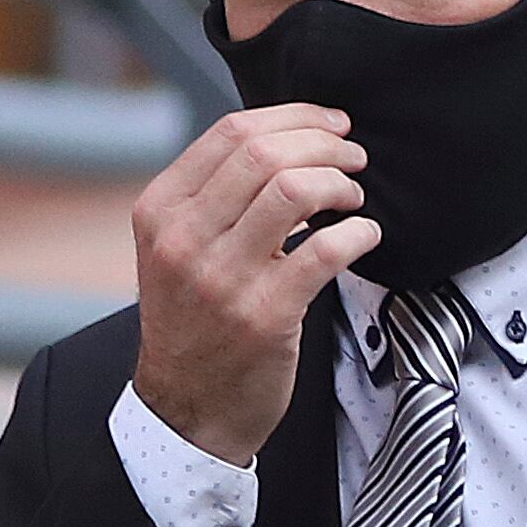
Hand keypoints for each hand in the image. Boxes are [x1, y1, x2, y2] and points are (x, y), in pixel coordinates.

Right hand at [131, 105, 379, 464]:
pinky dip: (359, 232)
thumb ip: (215, 195)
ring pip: (294, 191)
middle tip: (354, 157)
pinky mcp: (265, 315)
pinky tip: (365, 235)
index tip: (331, 124)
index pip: (231, 133)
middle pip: (265, 154)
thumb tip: (288, 137)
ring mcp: (222, 278)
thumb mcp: (177, 248)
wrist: (188, 408)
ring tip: (354, 197)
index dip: (295, 117)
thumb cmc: (196, 320)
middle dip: (325, 144)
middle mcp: (183, 239)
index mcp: (160, 211)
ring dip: (340, 183)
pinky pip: (327, 250)